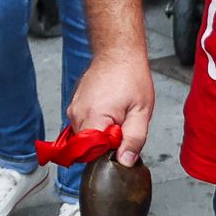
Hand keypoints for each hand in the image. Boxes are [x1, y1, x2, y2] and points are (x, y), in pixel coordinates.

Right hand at [68, 50, 154, 165]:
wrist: (117, 54)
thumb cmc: (130, 77)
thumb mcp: (142, 112)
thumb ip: (134, 139)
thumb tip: (125, 162)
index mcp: (93, 117)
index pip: (92, 154)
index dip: (111, 154)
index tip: (123, 143)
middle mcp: (77, 115)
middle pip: (88, 147)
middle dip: (107, 145)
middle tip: (124, 126)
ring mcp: (73, 110)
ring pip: (86, 138)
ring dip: (102, 135)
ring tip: (117, 117)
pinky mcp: (74, 107)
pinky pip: (84, 127)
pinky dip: (97, 126)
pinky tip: (109, 112)